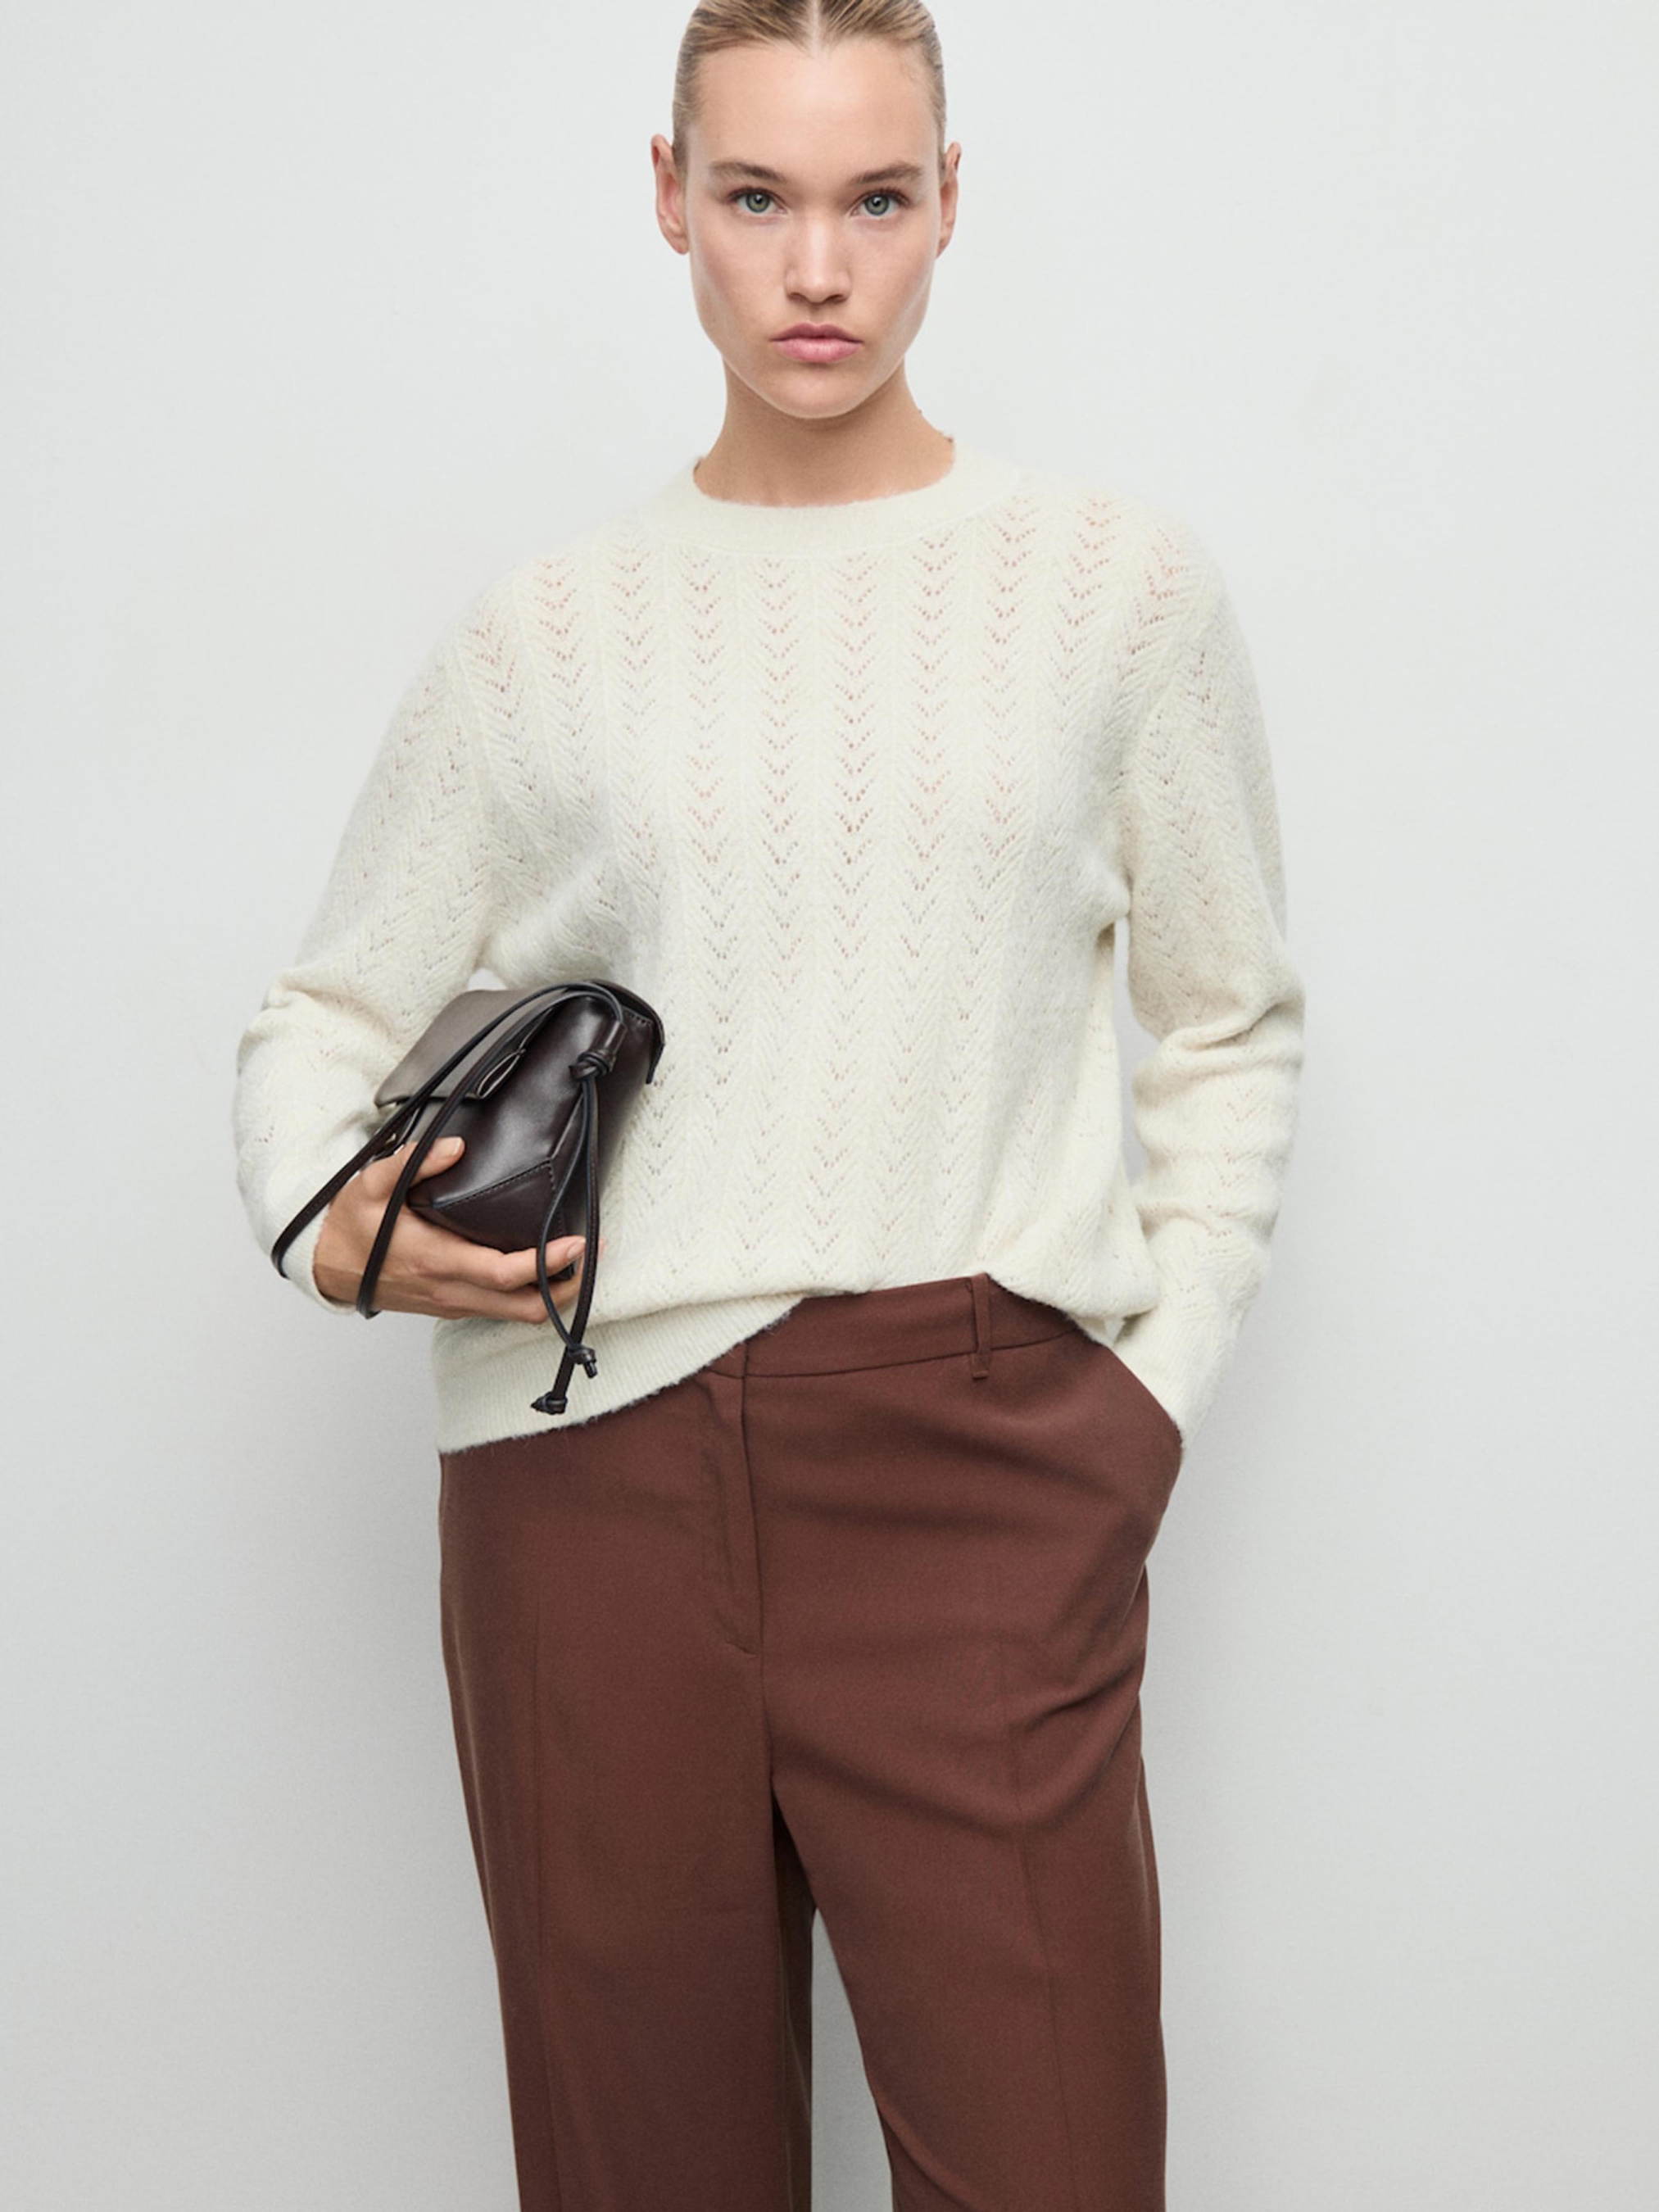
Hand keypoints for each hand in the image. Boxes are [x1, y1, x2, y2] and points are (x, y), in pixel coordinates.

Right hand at [313, 1135, 602, 1321]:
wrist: (325, 1265)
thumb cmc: (350, 1226)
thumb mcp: (372, 1185)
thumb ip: (414, 1162)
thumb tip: (457, 1147)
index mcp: (437, 1261)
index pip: (505, 1273)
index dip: (547, 1263)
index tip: (576, 1243)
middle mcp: (451, 1291)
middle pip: (525, 1308)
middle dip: (566, 1288)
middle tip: (592, 1254)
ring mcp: (453, 1303)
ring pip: (517, 1314)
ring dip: (552, 1294)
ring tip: (577, 1260)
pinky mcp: (452, 1306)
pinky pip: (501, 1310)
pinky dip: (529, 1296)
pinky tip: (542, 1269)